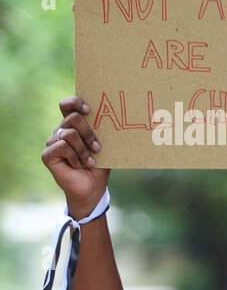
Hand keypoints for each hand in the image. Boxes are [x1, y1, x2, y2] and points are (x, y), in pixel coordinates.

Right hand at [42, 97, 109, 217]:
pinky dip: (75, 157)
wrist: (93, 187)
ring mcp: (53, 142)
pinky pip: (62, 146)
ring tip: (90, 160)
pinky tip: (78, 165)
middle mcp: (61, 130)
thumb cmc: (100, 165)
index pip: (68, 105)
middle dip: (89, 132)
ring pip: (69, 134)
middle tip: (97, 147)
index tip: (89, 110)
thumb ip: (103, 131)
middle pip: (73, 118)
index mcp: (74, 125)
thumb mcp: (105, 146)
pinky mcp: (48, 154)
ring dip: (84, 149)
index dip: (75, 102)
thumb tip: (115, 116)